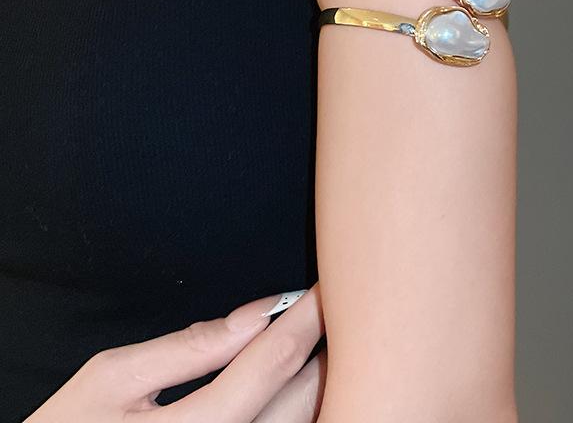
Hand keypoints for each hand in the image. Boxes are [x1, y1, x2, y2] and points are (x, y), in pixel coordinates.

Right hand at [25, 284, 325, 422]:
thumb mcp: (113, 380)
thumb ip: (190, 347)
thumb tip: (255, 314)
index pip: (271, 363)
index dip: (305, 318)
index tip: (326, 287)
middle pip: (302, 401)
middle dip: (323, 350)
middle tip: (334, 310)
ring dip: (317, 384)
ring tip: (322, 344)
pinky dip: (298, 412)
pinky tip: (296, 388)